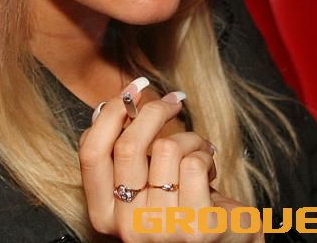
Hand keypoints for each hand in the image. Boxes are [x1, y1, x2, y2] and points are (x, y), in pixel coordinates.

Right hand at [78, 80, 258, 241]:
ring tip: (199, 150)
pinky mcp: (196, 227)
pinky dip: (206, 154)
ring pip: (166, 149)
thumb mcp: (143, 182)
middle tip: (173, 101)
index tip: (134, 88)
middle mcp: (127, 226)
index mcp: (104, 213)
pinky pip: (194, 163)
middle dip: (153, 110)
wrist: (224, 241)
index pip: (92, 152)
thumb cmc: (180, 204)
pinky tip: (210, 169)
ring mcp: (162, 230)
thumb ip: (122, 154)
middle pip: (128, 145)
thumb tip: (104, 107)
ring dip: (189, 138)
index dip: (111, 112)